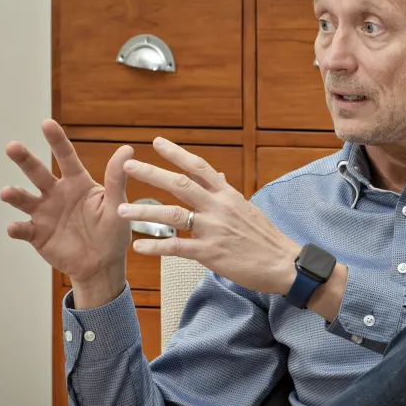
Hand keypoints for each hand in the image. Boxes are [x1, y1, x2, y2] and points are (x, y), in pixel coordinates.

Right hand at [0, 119, 133, 306]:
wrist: (102, 264)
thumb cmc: (112, 231)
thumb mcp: (117, 204)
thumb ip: (117, 179)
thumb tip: (127, 149)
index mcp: (77, 182)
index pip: (66, 157)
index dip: (57, 141)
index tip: (46, 123)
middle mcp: (57, 193)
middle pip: (38, 173)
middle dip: (25, 159)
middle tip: (12, 147)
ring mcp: (45, 213)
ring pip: (25, 199)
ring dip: (15, 195)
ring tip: (7, 192)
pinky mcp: (37, 234)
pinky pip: (24, 229)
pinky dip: (17, 228)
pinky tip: (13, 227)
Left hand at [116, 137, 302, 295]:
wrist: (283, 263)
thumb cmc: (264, 236)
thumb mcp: (246, 208)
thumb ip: (227, 192)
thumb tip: (220, 176)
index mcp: (226, 194)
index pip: (199, 167)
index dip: (176, 153)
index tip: (157, 142)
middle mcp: (218, 207)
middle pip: (180, 184)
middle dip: (151, 174)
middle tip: (128, 166)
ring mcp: (214, 229)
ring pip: (173, 215)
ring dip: (145, 211)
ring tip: (121, 209)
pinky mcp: (211, 253)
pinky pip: (178, 247)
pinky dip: (156, 246)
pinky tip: (139, 246)